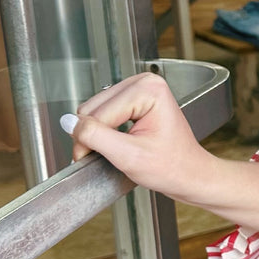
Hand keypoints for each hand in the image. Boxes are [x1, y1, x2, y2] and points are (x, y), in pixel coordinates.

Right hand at [67, 70, 211, 199]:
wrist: (190, 175)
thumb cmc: (172, 167)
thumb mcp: (129, 156)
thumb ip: (96, 137)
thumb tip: (68, 121)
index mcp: (147, 89)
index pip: (97, 113)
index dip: (88, 140)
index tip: (89, 159)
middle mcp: (144, 82)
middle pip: (92, 108)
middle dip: (93, 135)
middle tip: (107, 157)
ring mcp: (139, 89)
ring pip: (94, 110)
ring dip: (97, 134)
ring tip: (117, 151)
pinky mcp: (133, 98)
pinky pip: (103, 112)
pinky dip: (103, 131)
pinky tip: (119, 142)